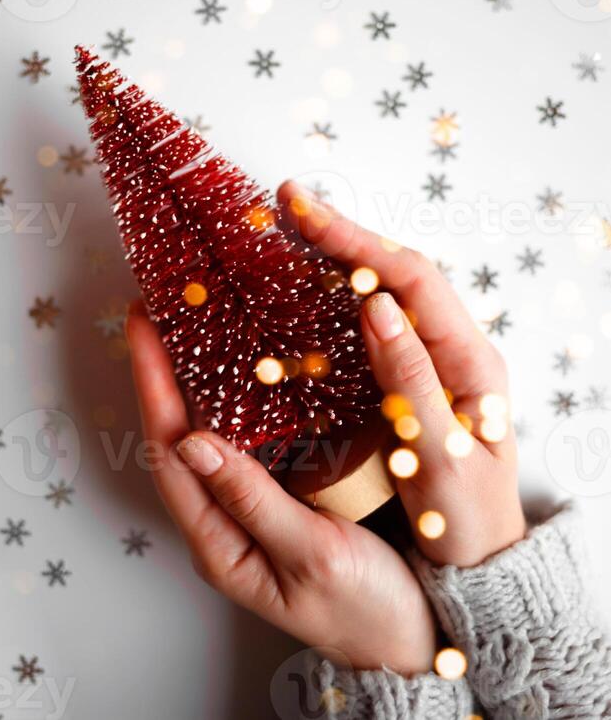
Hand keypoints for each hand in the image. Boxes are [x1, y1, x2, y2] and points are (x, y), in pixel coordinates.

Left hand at [125, 303, 436, 674]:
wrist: (416, 641)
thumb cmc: (365, 609)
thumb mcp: (311, 555)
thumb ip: (252, 499)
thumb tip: (194, 441)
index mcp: (220, 542)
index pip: (170, 449)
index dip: (153, 383)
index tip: (143, 325)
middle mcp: (225, 522)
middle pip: (180, 434)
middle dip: (165, 370)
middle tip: (162, 308)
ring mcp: (251, 508)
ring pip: (212, 431)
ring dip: (198, 378)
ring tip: (196, 323)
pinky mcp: (283, 498)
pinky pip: (251, 439)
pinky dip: (243, 396)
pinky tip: (251, 365)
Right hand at [278, 181, 525, 567]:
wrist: (478, 562)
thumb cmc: (465, 519)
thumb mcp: (441, 459)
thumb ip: (412, 384)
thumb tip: (378, 309)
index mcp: (469, 360)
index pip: (411, 279)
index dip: (357, 241)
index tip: (305, 214)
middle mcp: (452, 348)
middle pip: (396, 271)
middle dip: (342, 233)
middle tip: (287, 204)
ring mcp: (431, 360)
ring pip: (382, 290)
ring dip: (338, 256)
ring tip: (289, 230)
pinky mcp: (407, 378)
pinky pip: (371, 322)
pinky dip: (336, 296)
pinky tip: (305, 287)